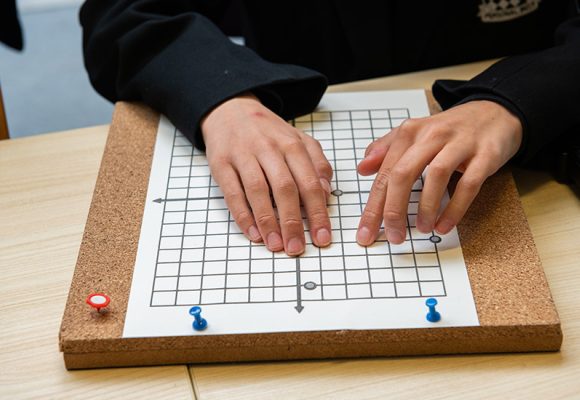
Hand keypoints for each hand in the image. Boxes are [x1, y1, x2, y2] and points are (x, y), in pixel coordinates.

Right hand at [201, 93, 332, 255]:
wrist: (230, 110)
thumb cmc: (268, 133)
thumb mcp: (298, 139)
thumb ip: (316, 163)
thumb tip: (326, 192)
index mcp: (292, 144)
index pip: (309, 182)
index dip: (317, 212)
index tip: (322, 236)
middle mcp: (268, 148)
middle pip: (284, 188)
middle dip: (293, 221)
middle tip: (297, 247)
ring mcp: (243, 155)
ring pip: (258, 191)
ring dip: (268, 221)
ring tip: (276, 245)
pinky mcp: (221, 164)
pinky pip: (232, 193)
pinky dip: (243, 215)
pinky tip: (253, 233)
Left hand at [356, 100, 522, 244]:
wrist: (495, 112)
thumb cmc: (450, 130)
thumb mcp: (415, 134)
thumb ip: (386, 149)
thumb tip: (362, 168)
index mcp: (411, 132)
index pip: (385, 172)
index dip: (373, 205)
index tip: (365, 231)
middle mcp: (432, 135)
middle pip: (404, 173)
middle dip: (393, 209)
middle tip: (393, 235)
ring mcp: (460, 144)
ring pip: (436, 176)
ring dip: (426, 207)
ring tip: (421, 229)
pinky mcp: (486, 155)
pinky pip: (469, 184)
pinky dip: (455, 208)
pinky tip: (445, 225)